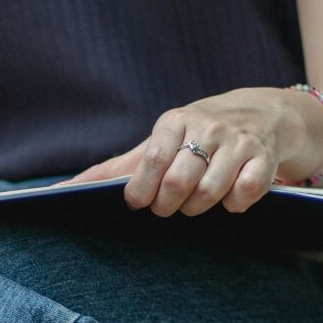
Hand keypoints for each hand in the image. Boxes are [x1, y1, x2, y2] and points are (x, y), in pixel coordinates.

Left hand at [67, 88, 309, 215]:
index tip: (137, 203)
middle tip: (167, 208)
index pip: (152, 159)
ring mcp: (238, 143)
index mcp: (174, 122)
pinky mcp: (264, 159)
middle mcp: (207, 128)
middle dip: (168, 204)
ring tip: (194, 205)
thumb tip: (58, 193)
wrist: (260, 115)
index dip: (142, 188)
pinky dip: (235, 205)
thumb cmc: (194, 136)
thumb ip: (114, 169)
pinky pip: (247, 192)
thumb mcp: (156, 144)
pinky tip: (229, 201)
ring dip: (198, 208)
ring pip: (211, 191)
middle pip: (180, 180)